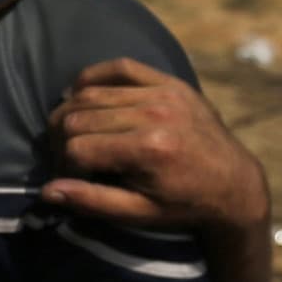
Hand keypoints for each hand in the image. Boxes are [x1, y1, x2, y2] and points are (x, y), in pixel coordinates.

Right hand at [40, 58, 269, 230]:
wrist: (234, 184)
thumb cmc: (184, 205)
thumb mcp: (139, 214)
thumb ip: (92, 201)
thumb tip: (47, 191)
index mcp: (149, 150)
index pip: (77, 148)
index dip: (64, 166)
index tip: (72, 180)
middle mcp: (154, 114)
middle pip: (78, 117)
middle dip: (61, 139)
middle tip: (68, 157)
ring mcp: (164, 93)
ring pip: (90, 92)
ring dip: (71, 112)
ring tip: (73, 133)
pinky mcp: (170, 82)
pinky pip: (119, 67)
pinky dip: (92, 77)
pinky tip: (80, 93)